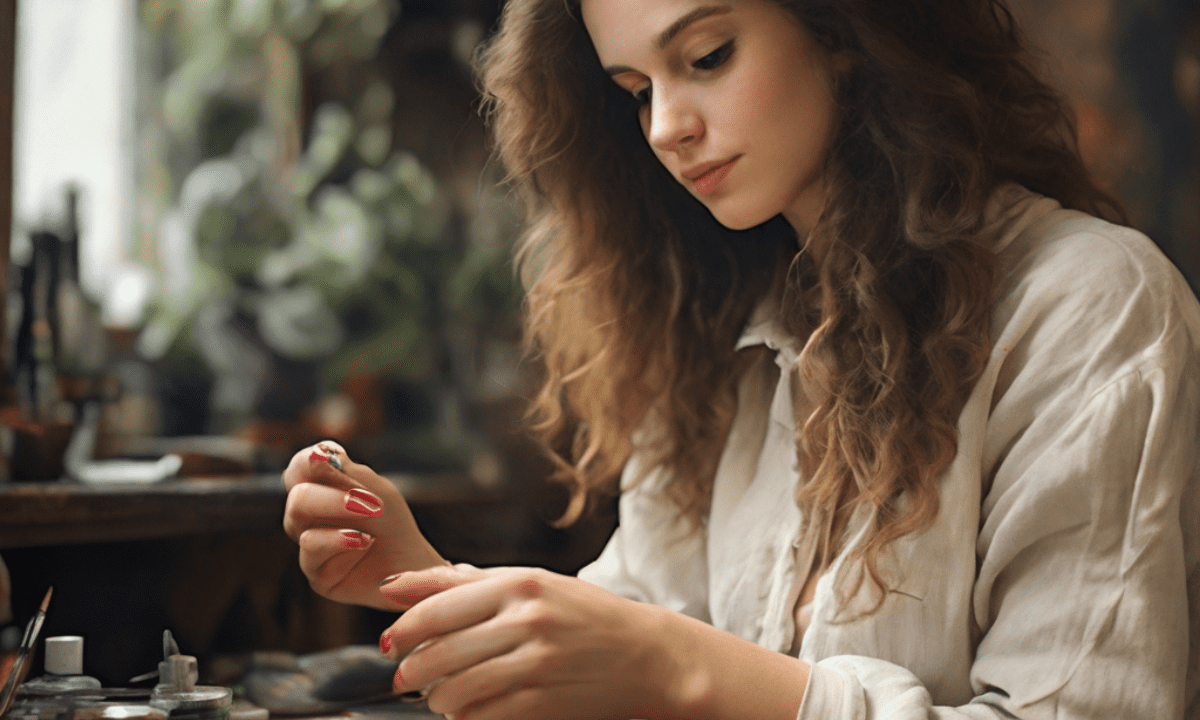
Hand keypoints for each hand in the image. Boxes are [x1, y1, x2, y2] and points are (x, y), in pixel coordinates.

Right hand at [282, 440, 448, 609]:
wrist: (412, 564)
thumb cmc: (392, 522)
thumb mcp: (375, 490)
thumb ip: (345, 471)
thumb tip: (316, 452)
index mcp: (319, 491)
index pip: (299, 468)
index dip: (309, 461)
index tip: (332, 458)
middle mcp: (308, 518)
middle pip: (297, 497)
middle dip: (333, 498)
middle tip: (372, 504)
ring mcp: (310, 546)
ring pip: (298, 521)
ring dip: (339, 517)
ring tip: (371, 527)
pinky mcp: (316, 575)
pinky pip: (312, 551)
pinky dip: (342, 543)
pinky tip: (365, 543)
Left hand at [377, 566, 692, 719]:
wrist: (649, 656)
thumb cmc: (584, 614)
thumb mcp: (530, 583)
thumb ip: (462, 582)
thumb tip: (395, 584)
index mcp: (519, 583)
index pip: (436, 607)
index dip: (401, 630)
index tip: (388, 643)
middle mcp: (527, 620)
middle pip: (438, 653)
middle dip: (412, 671)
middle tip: (408, 676)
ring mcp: (537, 664)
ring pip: (454, 691)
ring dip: (436, 699)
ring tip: (441, 696)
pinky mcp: (544, 703)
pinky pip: (482, 717)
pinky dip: (466, 717)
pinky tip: (468, 710)